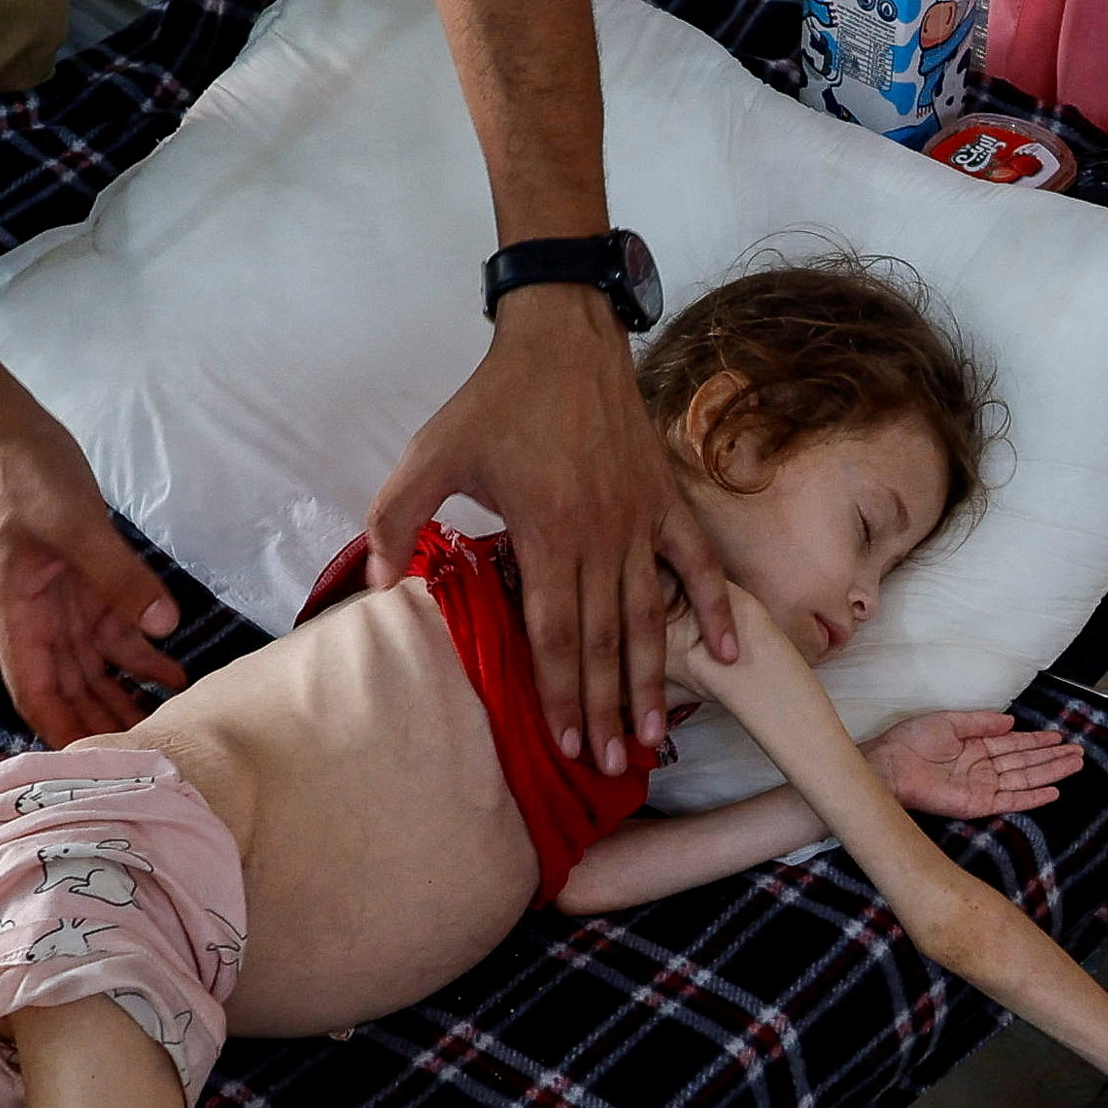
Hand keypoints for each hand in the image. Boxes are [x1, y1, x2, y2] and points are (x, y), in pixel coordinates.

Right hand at [0, 416, 185, 739]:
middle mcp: (39, 621)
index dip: (59, 730)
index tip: (92, 764)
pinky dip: (142, 655)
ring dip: (125, 698)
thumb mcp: (74, 524)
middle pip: (70, 690)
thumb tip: (163, 627)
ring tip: (166, 730)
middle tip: (146, 762)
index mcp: (19, 616)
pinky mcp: (87, 585)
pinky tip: (175, 673)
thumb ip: (118, 576)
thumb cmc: (27, 478)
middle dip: (102, 726)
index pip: (35, 691)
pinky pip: (115, 633)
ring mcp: (63, 605)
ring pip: (95, 668)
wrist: (12, 434)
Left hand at [367, 285, 721, 771]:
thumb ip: (394, 518)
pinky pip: (696, 564)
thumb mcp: (429, 452)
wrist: (563, 338)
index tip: (566, 745)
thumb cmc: (494, 400)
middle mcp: (599, 535)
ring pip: (649, 617)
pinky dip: (715, 609)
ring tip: (658, 738)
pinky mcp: (665, 500)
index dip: (561, 693)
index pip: (554, 634)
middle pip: (605, 641)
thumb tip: (377, 584)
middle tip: (613, 768)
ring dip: (655, 681)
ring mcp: (639, 520)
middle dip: (608, 710)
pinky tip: (729, 655)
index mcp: (545, 531)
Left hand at [870, 711, 1084, 818]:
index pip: (1014, 744)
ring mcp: (982, 787)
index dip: (1037, 741)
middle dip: (1052, 757)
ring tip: (1075, 765)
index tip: (1059, 736)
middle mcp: (983, 768)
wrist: (891, 766)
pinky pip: (1012, 800)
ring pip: (1025, 779)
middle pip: (1026, 762)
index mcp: (975, 747)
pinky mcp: (978, 804)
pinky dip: (1033, 797)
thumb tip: (1011, 720)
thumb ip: (981, 722)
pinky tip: (1053, 791)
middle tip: (1078, 752)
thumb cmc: (911, 742)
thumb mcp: (950, 721)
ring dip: (1050, 772)